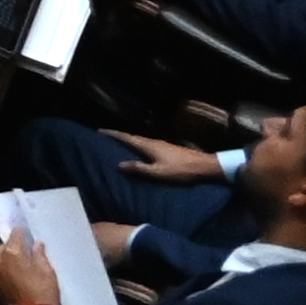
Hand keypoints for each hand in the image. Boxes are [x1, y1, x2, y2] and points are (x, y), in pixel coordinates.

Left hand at [0, 229, 65, 304]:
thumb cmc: (42, 291)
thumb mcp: (47, 271)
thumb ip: (39, 254)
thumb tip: (36, 244)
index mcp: (12, 252)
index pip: (15, 234)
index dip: (21, 233)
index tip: (25, 232)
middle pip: (3, 246)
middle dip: (12, 246)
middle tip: (22, 251)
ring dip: (4, 258)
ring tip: (14, 263)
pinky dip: (0, 268)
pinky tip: (8, 273)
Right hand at [108, 130, 226, 186]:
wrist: (206, 167)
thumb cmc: (182, 170)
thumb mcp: (159, 173)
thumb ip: (140, 169)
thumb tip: (119, 165)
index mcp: (149, 146)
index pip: (126, 137)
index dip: (113, 134)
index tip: (99, 131)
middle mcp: (154, 142)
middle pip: (133, 137)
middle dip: (119, 137)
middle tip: (106, 139)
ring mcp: (162, 145)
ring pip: (141, 141)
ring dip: (129, 142)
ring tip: (120, 146)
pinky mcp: (169, 150)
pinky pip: (148, 146)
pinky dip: (139, 147)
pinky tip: (141, 154)